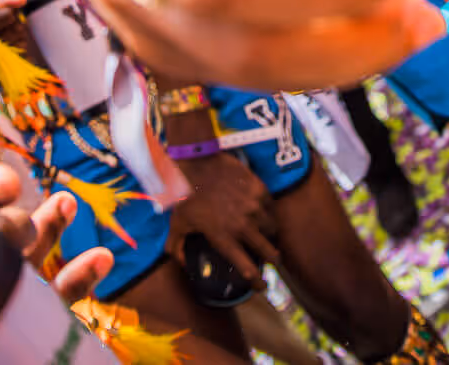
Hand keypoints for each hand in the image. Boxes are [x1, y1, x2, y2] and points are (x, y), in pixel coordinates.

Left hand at [165, 153, 279, 289]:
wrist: (197, 162)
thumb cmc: (185, 194)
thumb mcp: (176, 224)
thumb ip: (176, 248)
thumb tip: (181, 264)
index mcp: (224, 237)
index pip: (247, 268)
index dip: (256, 281)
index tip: (260, 287)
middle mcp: (243, 225)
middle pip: (269, 252)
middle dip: (272, 260)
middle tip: (272, 261)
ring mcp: (254, 207)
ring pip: (272, 229)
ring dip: (270, 235)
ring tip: (266, 235)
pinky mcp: (260, 189)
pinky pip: (271, 207)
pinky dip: (268, 213)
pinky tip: (263, 213)